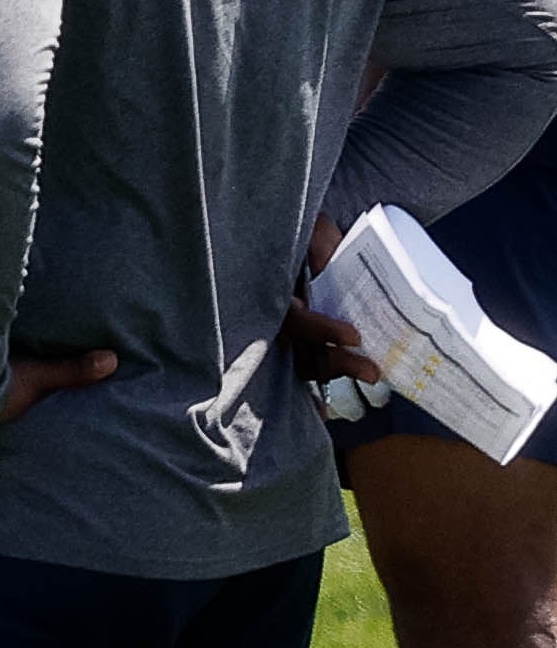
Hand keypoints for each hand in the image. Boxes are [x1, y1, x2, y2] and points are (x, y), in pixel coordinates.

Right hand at [291, 212, 393, 420]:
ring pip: (303, 364)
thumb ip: (321, 244)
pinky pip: (304, 373)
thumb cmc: (299, 236)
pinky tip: (325, 416)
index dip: (320, 330)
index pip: (293, 319)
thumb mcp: (310, 232)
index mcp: (275, 293)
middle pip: (297, 351)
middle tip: (372, 371)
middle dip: (335, 364)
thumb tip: (334, 257)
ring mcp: (285, 335)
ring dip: (336, 373)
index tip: (352, 336)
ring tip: (372, 375)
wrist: (276, 232)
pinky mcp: (300, 344)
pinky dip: (311, 399)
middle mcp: (274, 319)